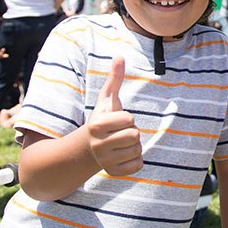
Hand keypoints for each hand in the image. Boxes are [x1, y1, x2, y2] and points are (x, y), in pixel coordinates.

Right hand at [87, 56, 142, 175]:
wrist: (89, 147)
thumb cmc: (103, 118)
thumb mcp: (107, 99)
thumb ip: (114, 78)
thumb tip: (120, 55)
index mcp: (97, 124)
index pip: (130, 119)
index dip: (127, 118)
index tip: (116, 120)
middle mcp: (99, 144)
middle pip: (135, 135)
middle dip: (131, 131)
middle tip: (119, 132)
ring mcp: (105, 160)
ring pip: (137, 150)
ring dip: (134, 145)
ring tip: (120, 143)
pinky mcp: (113, 172)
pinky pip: (138, 165)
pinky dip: (135, 160)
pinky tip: (122, 155)